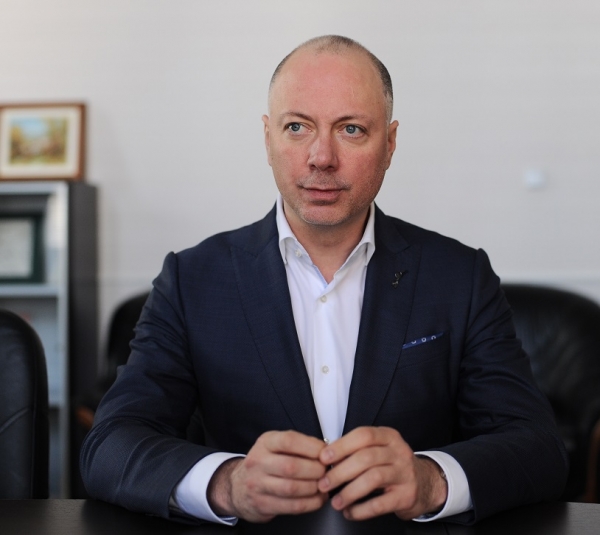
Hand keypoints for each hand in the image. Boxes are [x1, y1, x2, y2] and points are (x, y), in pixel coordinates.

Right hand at [207, 430, 327, 521]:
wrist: (237, 487)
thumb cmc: (265, 463)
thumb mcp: (275, 446)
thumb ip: (298, 445)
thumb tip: (326, 450)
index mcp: (265, 442)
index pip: (289, 441)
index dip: (311, 447)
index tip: (325, 453)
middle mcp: (258, 462)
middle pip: (291, 466)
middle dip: (315, 470)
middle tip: (326, 471)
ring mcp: (258, 484)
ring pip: (292, 488)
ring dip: (314, 488)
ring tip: (324, 485)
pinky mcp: (262, 504)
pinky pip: (292, 506)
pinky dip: (310, 503)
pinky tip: (318, 499)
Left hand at [317, 426, 447, 519]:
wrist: (426, 483)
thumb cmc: (393, 465)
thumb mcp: (380, 449)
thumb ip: (357, 450)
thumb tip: (326, 457)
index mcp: (389, 436)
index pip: (363, 435)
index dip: (341, 446)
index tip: (323, 458)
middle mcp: (399, 452)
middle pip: (365, 458)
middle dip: (340, 472)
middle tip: (324, 483)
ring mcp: (405, 473)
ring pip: (372, 479)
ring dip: (349, 492)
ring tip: (335, 501)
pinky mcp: (407, 495)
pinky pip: (380, 504)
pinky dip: (361, 510)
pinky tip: (350, 512)